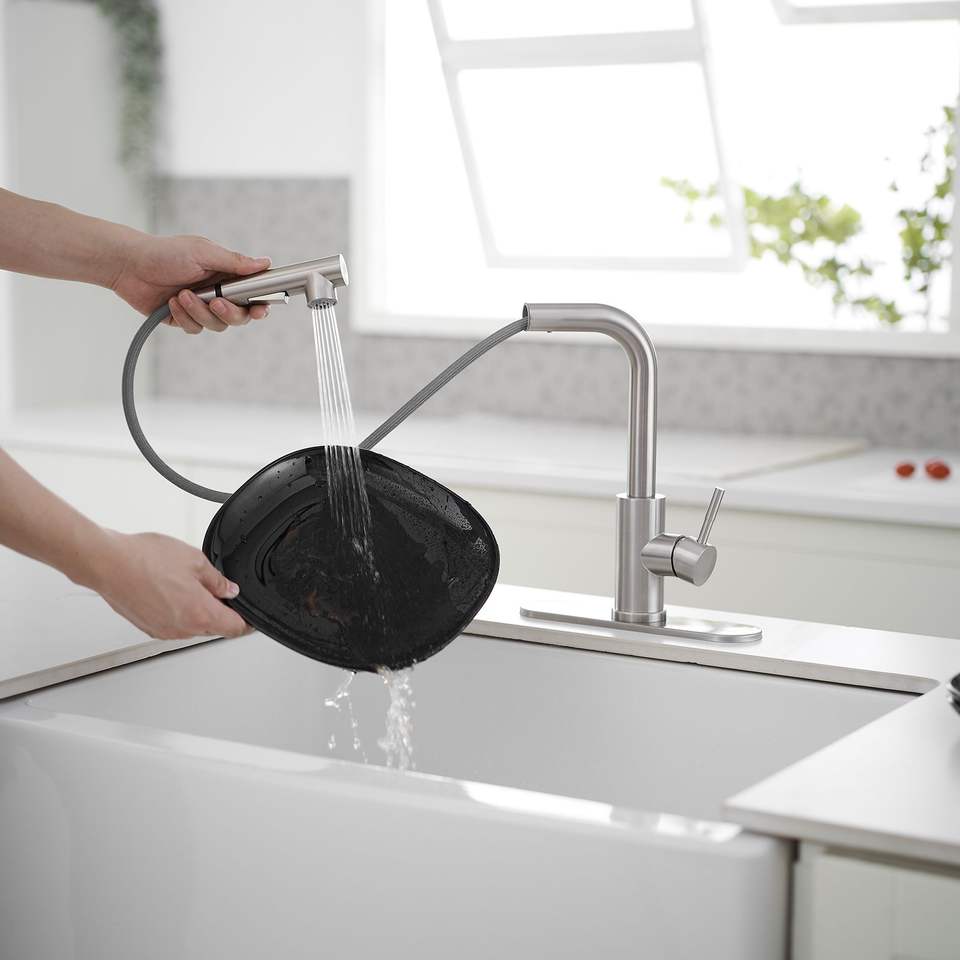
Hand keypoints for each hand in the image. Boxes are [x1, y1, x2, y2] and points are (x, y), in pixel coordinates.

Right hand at [88, 530, 249, 639]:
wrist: (108, 564)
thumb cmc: (146, 560)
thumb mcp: (195, 561)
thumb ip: (217, 580)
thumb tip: (229, 589)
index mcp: (200, 613)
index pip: (234, 628)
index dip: (247, 623)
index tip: (251, 618)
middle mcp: (183, 629)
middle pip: (214, 627)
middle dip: (219, 611)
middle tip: (216, 589)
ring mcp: (164, 631)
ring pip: (192, 626)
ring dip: (197, 611)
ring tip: (185, 583)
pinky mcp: (149, 628)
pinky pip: (173, 624)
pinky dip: (178, 612)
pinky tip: (169, 590)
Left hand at [111, 232, 272, 333]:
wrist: (129, 265)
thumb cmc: (165, 252)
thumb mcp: (203, 252)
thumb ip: (234, 262)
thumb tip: (264, 263)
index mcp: (227, 275)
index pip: (253, 294)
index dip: (260, 305)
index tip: (260, 309)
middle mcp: (218, 293)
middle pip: (240, 317)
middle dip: (230, 313)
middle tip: (216, 303)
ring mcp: (201, 308)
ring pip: (217, 325)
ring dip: (200, 312)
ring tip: (182, 295)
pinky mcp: (185, 319)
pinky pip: (195, 329)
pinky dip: (184, 317)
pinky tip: (172, 303)